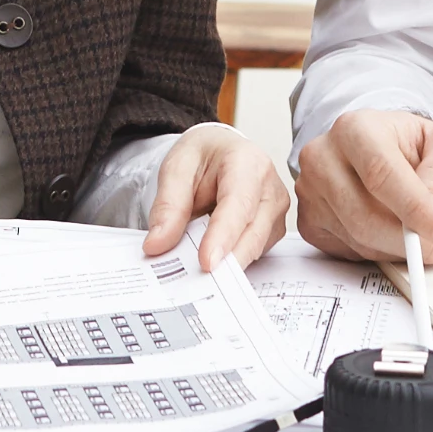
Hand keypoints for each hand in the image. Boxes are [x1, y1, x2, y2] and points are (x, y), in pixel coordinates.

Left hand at [141, 123, 293, 269]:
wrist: (218, 151)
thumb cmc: (202, 156)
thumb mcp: (175, 170)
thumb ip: (167, 207)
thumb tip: (157, 245)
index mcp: (247, 162)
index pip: (238, 204)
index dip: (222, 236)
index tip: (206, 263)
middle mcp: (270, 187)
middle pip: (252, 233)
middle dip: (224, 260)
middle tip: (193, 280)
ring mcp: (275, 210)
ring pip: (254, 248)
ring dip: (226, 262)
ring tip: (195, 266)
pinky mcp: (273, 229)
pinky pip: (254, 253)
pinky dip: (231, 260)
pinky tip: (211, 257)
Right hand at [293, 109, 432, 263]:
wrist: (388, 152)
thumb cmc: (416, 148)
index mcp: (355, 128)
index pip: (381, 174)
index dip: (417, 211)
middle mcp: (323, 157)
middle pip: (366, 216)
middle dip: (416, 242)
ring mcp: (311, 192)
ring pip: (360, 241)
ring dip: (406, 250)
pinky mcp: (311, 222)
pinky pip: (351, 254)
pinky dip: (386, 254)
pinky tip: (405, 237)